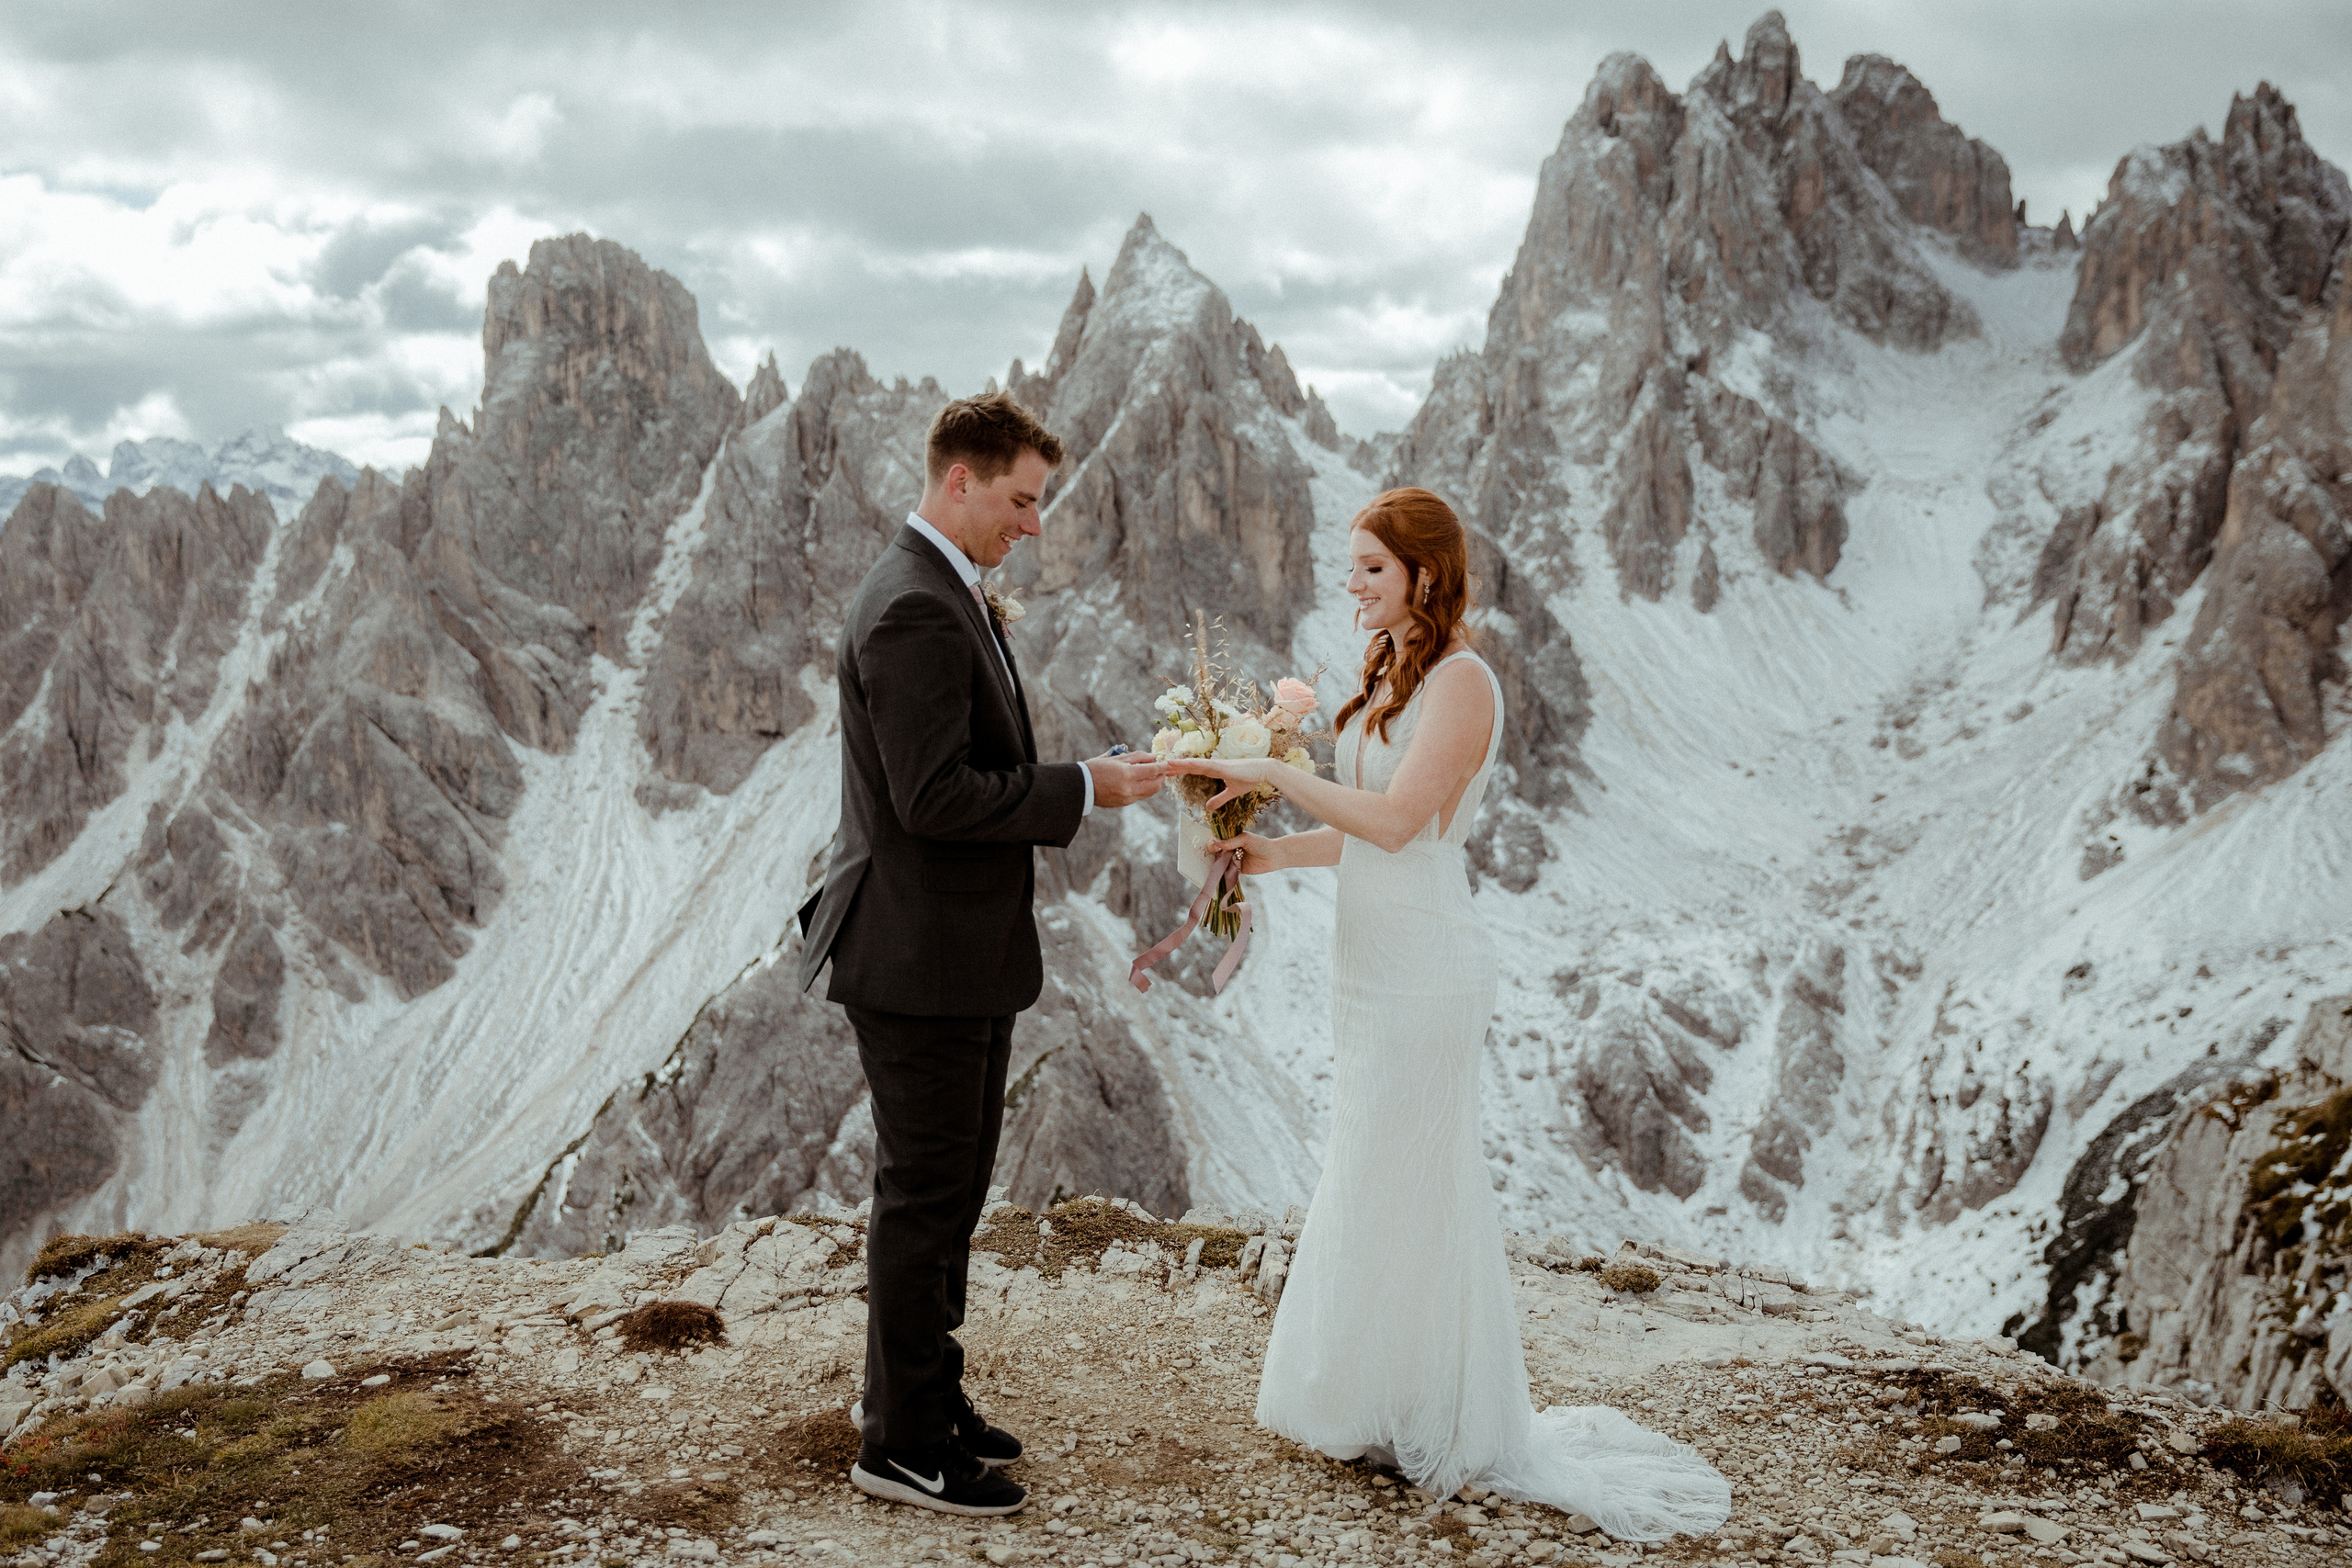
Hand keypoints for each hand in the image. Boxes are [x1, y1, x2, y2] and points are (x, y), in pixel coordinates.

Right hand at [1085, 751, 1165, 807]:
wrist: (1082, 786)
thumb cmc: (1096, 768)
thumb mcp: (1116, 758)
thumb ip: (1136, 757)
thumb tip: (1151, 757)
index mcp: (1127, 774)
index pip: (1153, 770)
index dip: (1162, 766)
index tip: (1166, 763)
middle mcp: (1129, 788)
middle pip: (1156, 785)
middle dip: (1161, 777)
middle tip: (1161, 770)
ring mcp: (1127, 798)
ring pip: (1150, 792)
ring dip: (1154, 784)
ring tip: (1152, 775)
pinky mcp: (1124, 803)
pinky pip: (1140, 796)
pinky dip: (1144, 789)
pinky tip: (1140, 782)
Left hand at [1163, 756, 1277, 808]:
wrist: (1263, 772)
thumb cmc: (1250, 779)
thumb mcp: (1232, 793)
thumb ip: (1219, 799)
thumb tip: (1209, 807)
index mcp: (1214, 770)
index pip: (1193, 770)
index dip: (1180, 770)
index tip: (1168, 772)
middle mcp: (1212, 765)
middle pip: (1189, 766)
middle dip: (1175, 767)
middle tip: (1160, 767)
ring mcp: (1216, 764)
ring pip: (1193, 764)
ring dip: (1180, 763)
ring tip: (1166, 763)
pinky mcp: (1221, 766)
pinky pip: (1204, 765)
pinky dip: (1193, 764)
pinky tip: (1183, 763)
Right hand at [1206, 831, 1281, 875]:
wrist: (1273, 857)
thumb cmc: (1260, 844)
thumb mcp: (1245, 839)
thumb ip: (1231, 841)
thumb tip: (1215, 842)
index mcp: (1231, 838)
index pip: (1217, 839)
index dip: (1212, 842)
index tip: (1212, 846)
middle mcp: (1229, 849)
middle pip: (1215, 851)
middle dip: (1211, 853)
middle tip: (1210, 855)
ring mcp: (1232, 859)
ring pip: (1219, 861)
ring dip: (1214, 863)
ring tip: (1210, 865)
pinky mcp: (1235, 870)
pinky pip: (1226, 871)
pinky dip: (1221, 872)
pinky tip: (1215, 874)